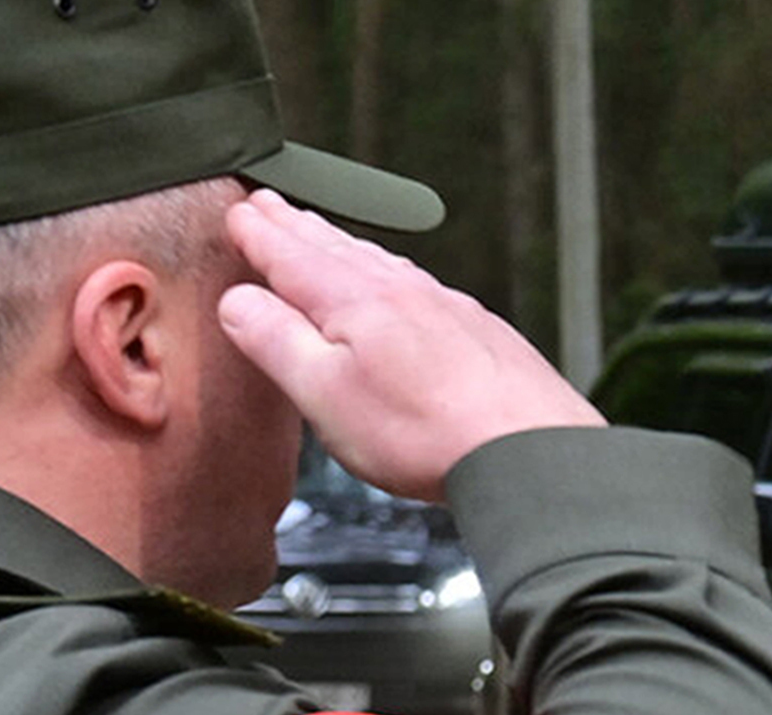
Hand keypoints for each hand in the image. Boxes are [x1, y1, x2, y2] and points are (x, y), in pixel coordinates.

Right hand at [216, 190, 603, 501]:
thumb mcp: (324, 393)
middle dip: (298, 226)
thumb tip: (239, 301)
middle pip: (337, 249)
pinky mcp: (485, 334)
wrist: (533, 452)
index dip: (259, 233)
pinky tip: (401, 286)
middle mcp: (405, 292)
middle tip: (271, 205)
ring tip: (324, 235)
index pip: (291, 255)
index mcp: (355, 300)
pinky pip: (424, 289)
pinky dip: (395, 275)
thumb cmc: (427, 432)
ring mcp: (451, 309)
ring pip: (384, 264)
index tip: (238, 212)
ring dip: (345, 246)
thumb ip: (275, 341)